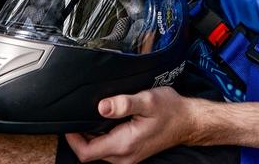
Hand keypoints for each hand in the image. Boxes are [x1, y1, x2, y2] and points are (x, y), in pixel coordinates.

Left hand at [66, 87, 194, 162]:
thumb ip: (123, 104)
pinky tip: (105, 120)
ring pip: (98, 151)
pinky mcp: (131, 152)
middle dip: (80, 136)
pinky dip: (101, 136)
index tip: (70, 122)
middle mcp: (124, 156)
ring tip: (91, 115)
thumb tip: (101, 107)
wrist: (188, 121)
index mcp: (124, 145)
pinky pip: (108, 149)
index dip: (72, 139)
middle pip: (89, 153)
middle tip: (78, 114)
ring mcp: (128, 156)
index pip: (86, 153)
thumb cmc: (170, 110)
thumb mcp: (147, 101)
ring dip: (91, 136)